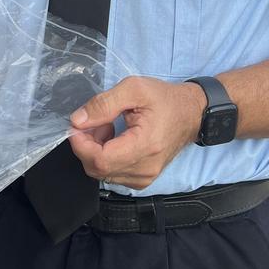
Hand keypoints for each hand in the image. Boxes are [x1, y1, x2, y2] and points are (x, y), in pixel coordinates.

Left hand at [68, 77, 206, 189]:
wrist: (192, 113)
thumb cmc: (164, 99)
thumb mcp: (134, 88)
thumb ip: (104, 104)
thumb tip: (77, 121)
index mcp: (145, 146)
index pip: (100, 160)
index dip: (81, 144)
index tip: (76, 125)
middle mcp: (145, 169)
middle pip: (97, 169)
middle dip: (86, 145)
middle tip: (94, 121)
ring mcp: (144, 178)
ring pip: (102, 173)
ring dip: (95, 150)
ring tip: (107, 126)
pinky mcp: (142, 180)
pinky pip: (112, 174)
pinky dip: (105, 157)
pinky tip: (113, 138)